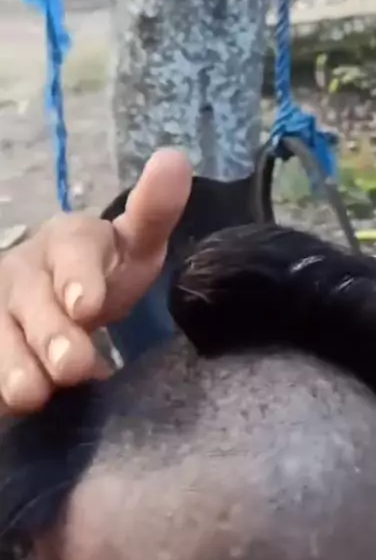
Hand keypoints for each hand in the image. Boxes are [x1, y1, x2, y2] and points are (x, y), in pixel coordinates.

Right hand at [0, 148, 190, 413]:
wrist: (51, 295)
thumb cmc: (100, 272)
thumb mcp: (131, 247)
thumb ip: (152, 212)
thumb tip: (174, 158)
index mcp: (68, 242)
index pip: (73, 251)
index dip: (78, 276)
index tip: (86, 304)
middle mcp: (24, 271)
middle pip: (32, 300)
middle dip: (50, 333)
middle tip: (71, 366)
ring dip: (10, 362)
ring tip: (28, 395)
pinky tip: (4, 401)